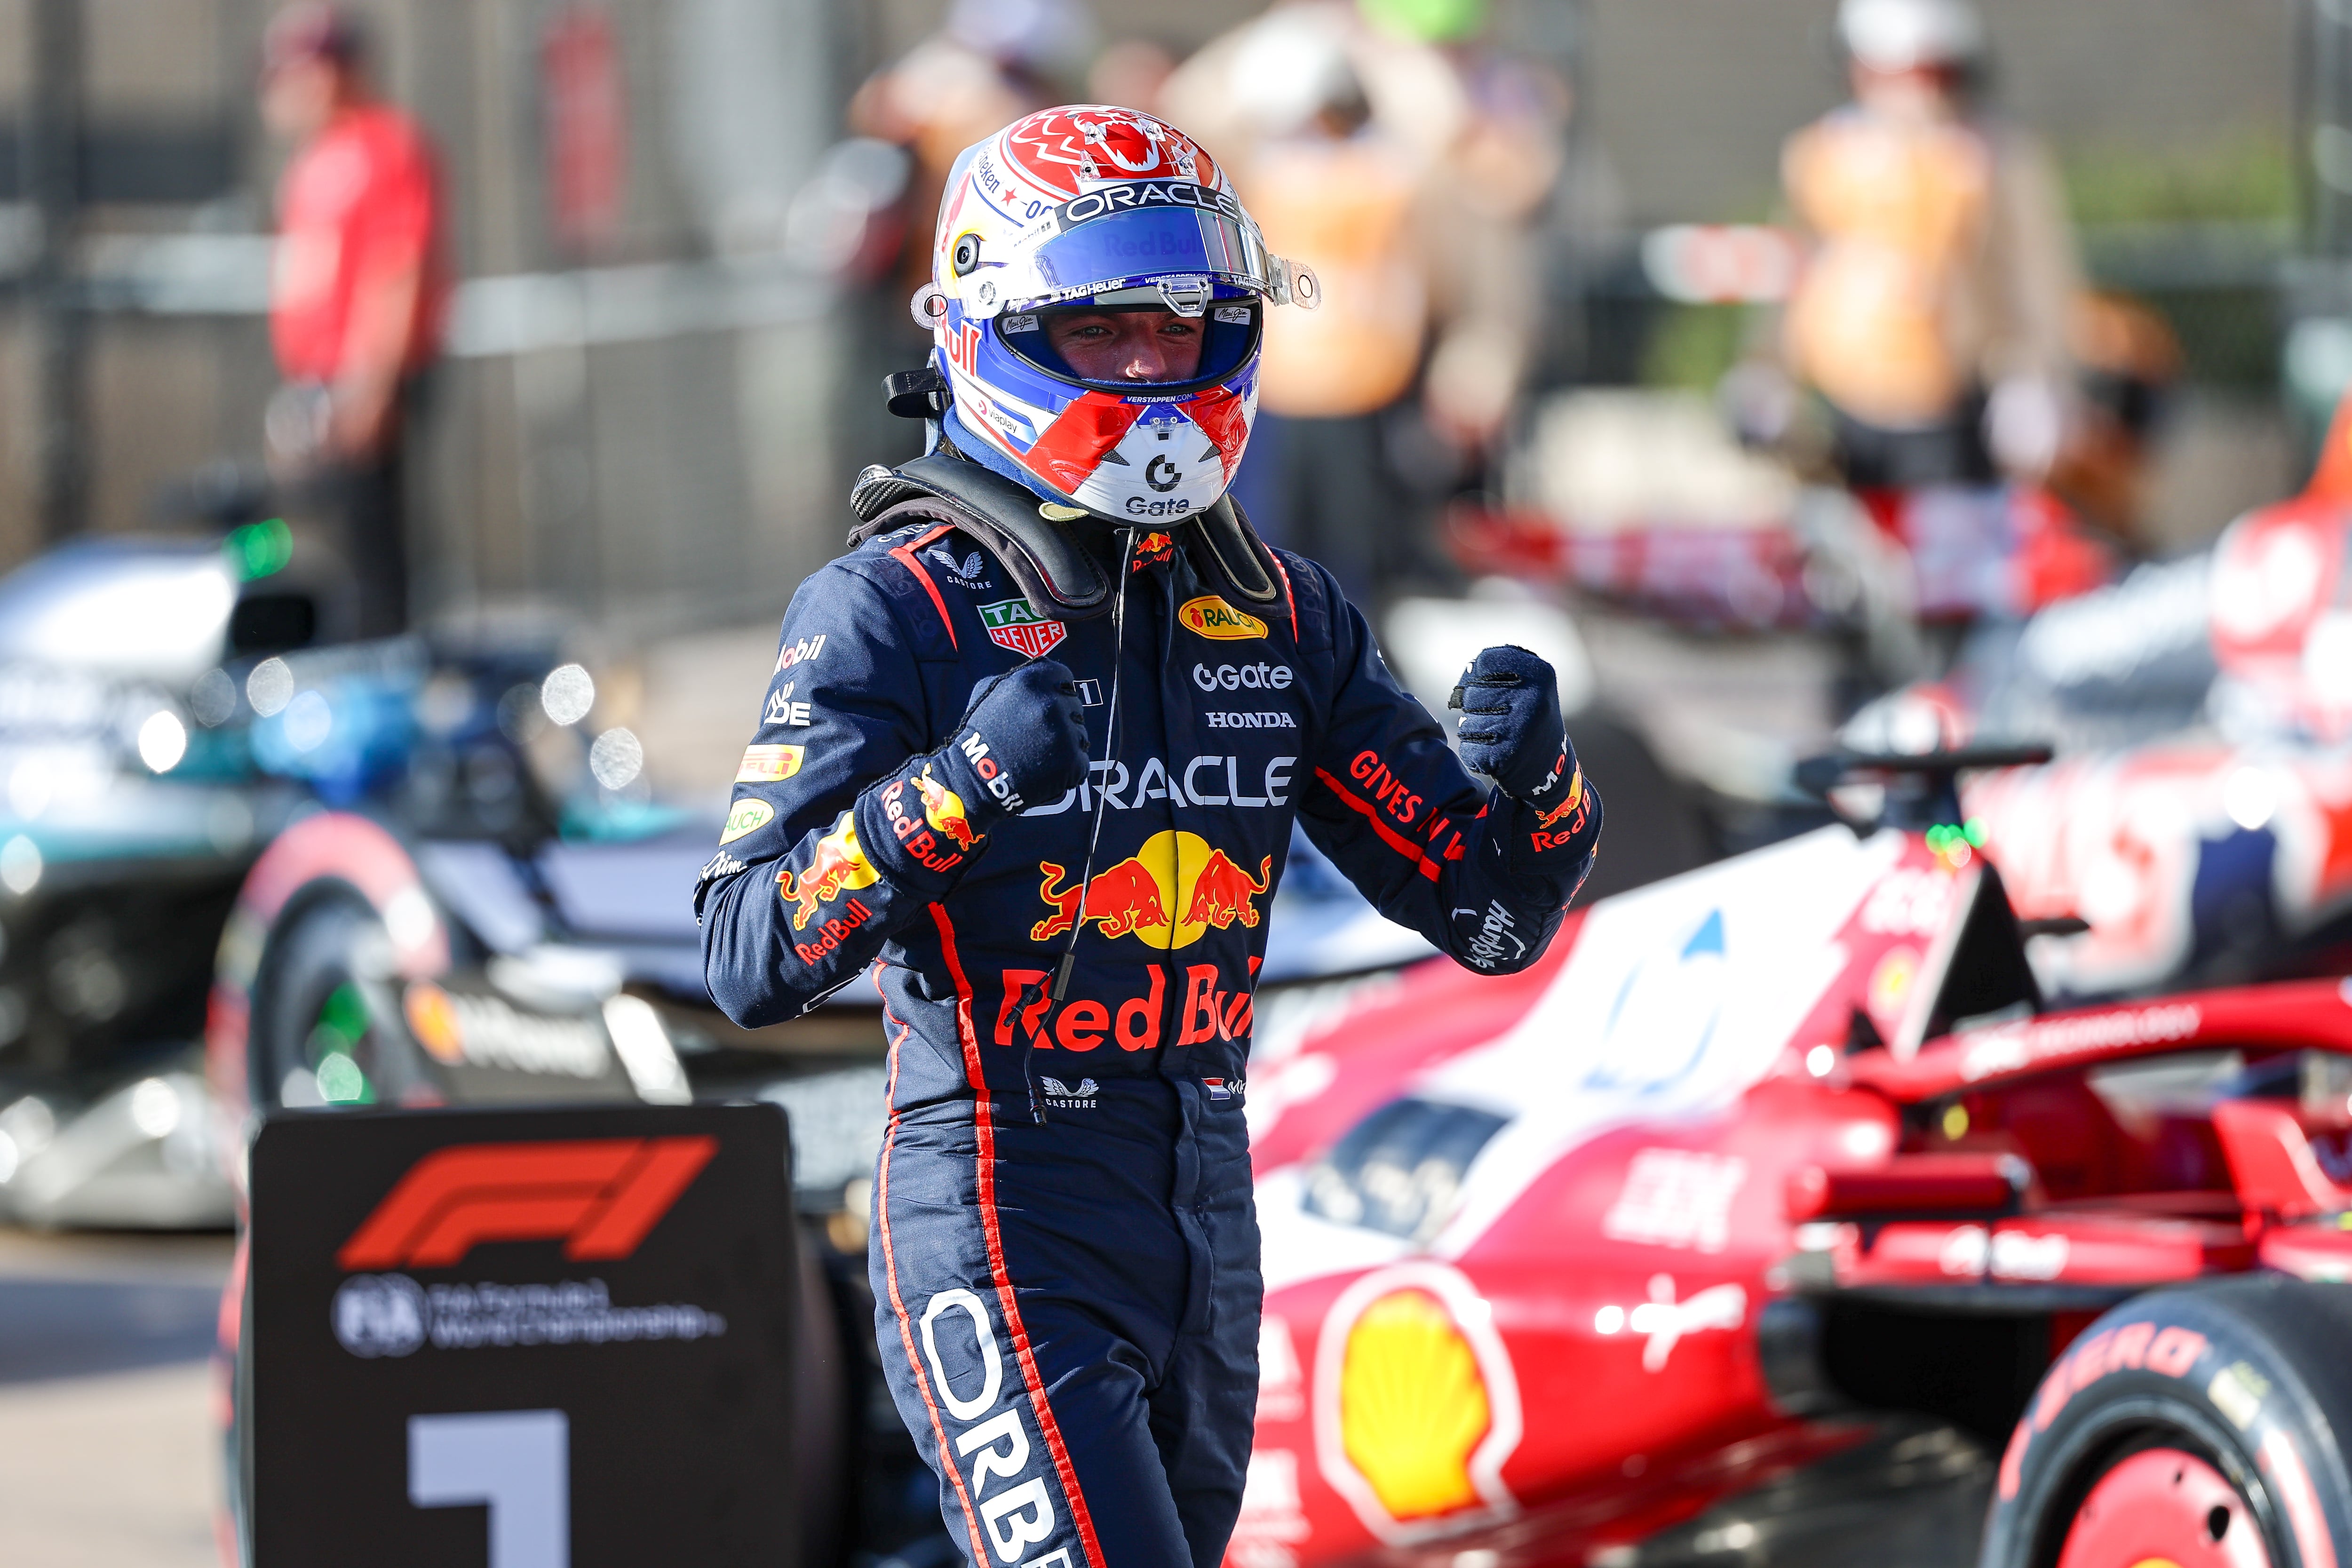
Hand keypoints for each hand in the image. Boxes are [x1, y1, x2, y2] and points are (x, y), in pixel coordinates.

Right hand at [932, 658, 1088, 826]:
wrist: (975, 778)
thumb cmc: (981, 734)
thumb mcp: (989, 691)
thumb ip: (1019, 677)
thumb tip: (1044, 674)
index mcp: (1032, 681)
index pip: (1063, 676)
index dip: (1056, 691)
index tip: (1046, 705)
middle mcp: (1050, 703)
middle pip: (1074, 705)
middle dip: (1060, 718)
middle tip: (1037, 735)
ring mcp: (1063, 733)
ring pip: (1080, 733)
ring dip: (1066, 743)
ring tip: (1038, 754)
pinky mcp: (1072, 760)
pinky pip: (1081, 760)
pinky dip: (1068, 767)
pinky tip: (1045, 770)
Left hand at [1451, 645, 1580, 818]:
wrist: (1552, 766)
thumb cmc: (1531, 720)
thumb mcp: (1528, 686)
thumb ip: (1500, 671)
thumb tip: (1470, 669)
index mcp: (1540, 673)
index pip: (1486, 661)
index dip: (1475, 676)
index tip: (1479, 687)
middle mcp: (1532, 698)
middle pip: (1472, 695)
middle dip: (1473, 708)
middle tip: (1493, 718)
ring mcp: (1520, 727)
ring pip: (1468, 723)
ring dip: (1472, 732)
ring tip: (1497, 737)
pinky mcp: (1506, 755)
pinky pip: (1469, 749)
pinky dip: (1474, 753)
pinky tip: (1494, 753)